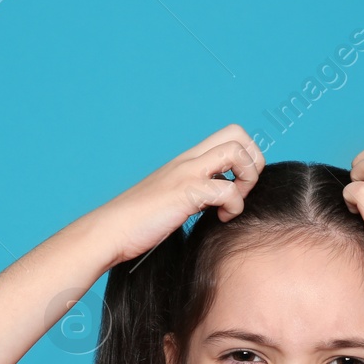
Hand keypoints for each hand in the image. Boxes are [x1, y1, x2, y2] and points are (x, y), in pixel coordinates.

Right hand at [91, 123, 264, 265]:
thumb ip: (194, 192)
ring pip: (237, 152)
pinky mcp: (185, 193)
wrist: (111, 231)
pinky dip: (234, 206)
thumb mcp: (172, 199)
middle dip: (253, 162)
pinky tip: (221, 218)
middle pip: (238, 133)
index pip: (230, 135)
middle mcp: (188, 160)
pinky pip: (227, 189)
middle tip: (242, 190)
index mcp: (187, 160)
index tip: (237, 186)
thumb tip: (219, 202)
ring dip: (246, 180)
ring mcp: (186, 174)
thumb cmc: (139, 222)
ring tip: (232, 204)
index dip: (245, 158)